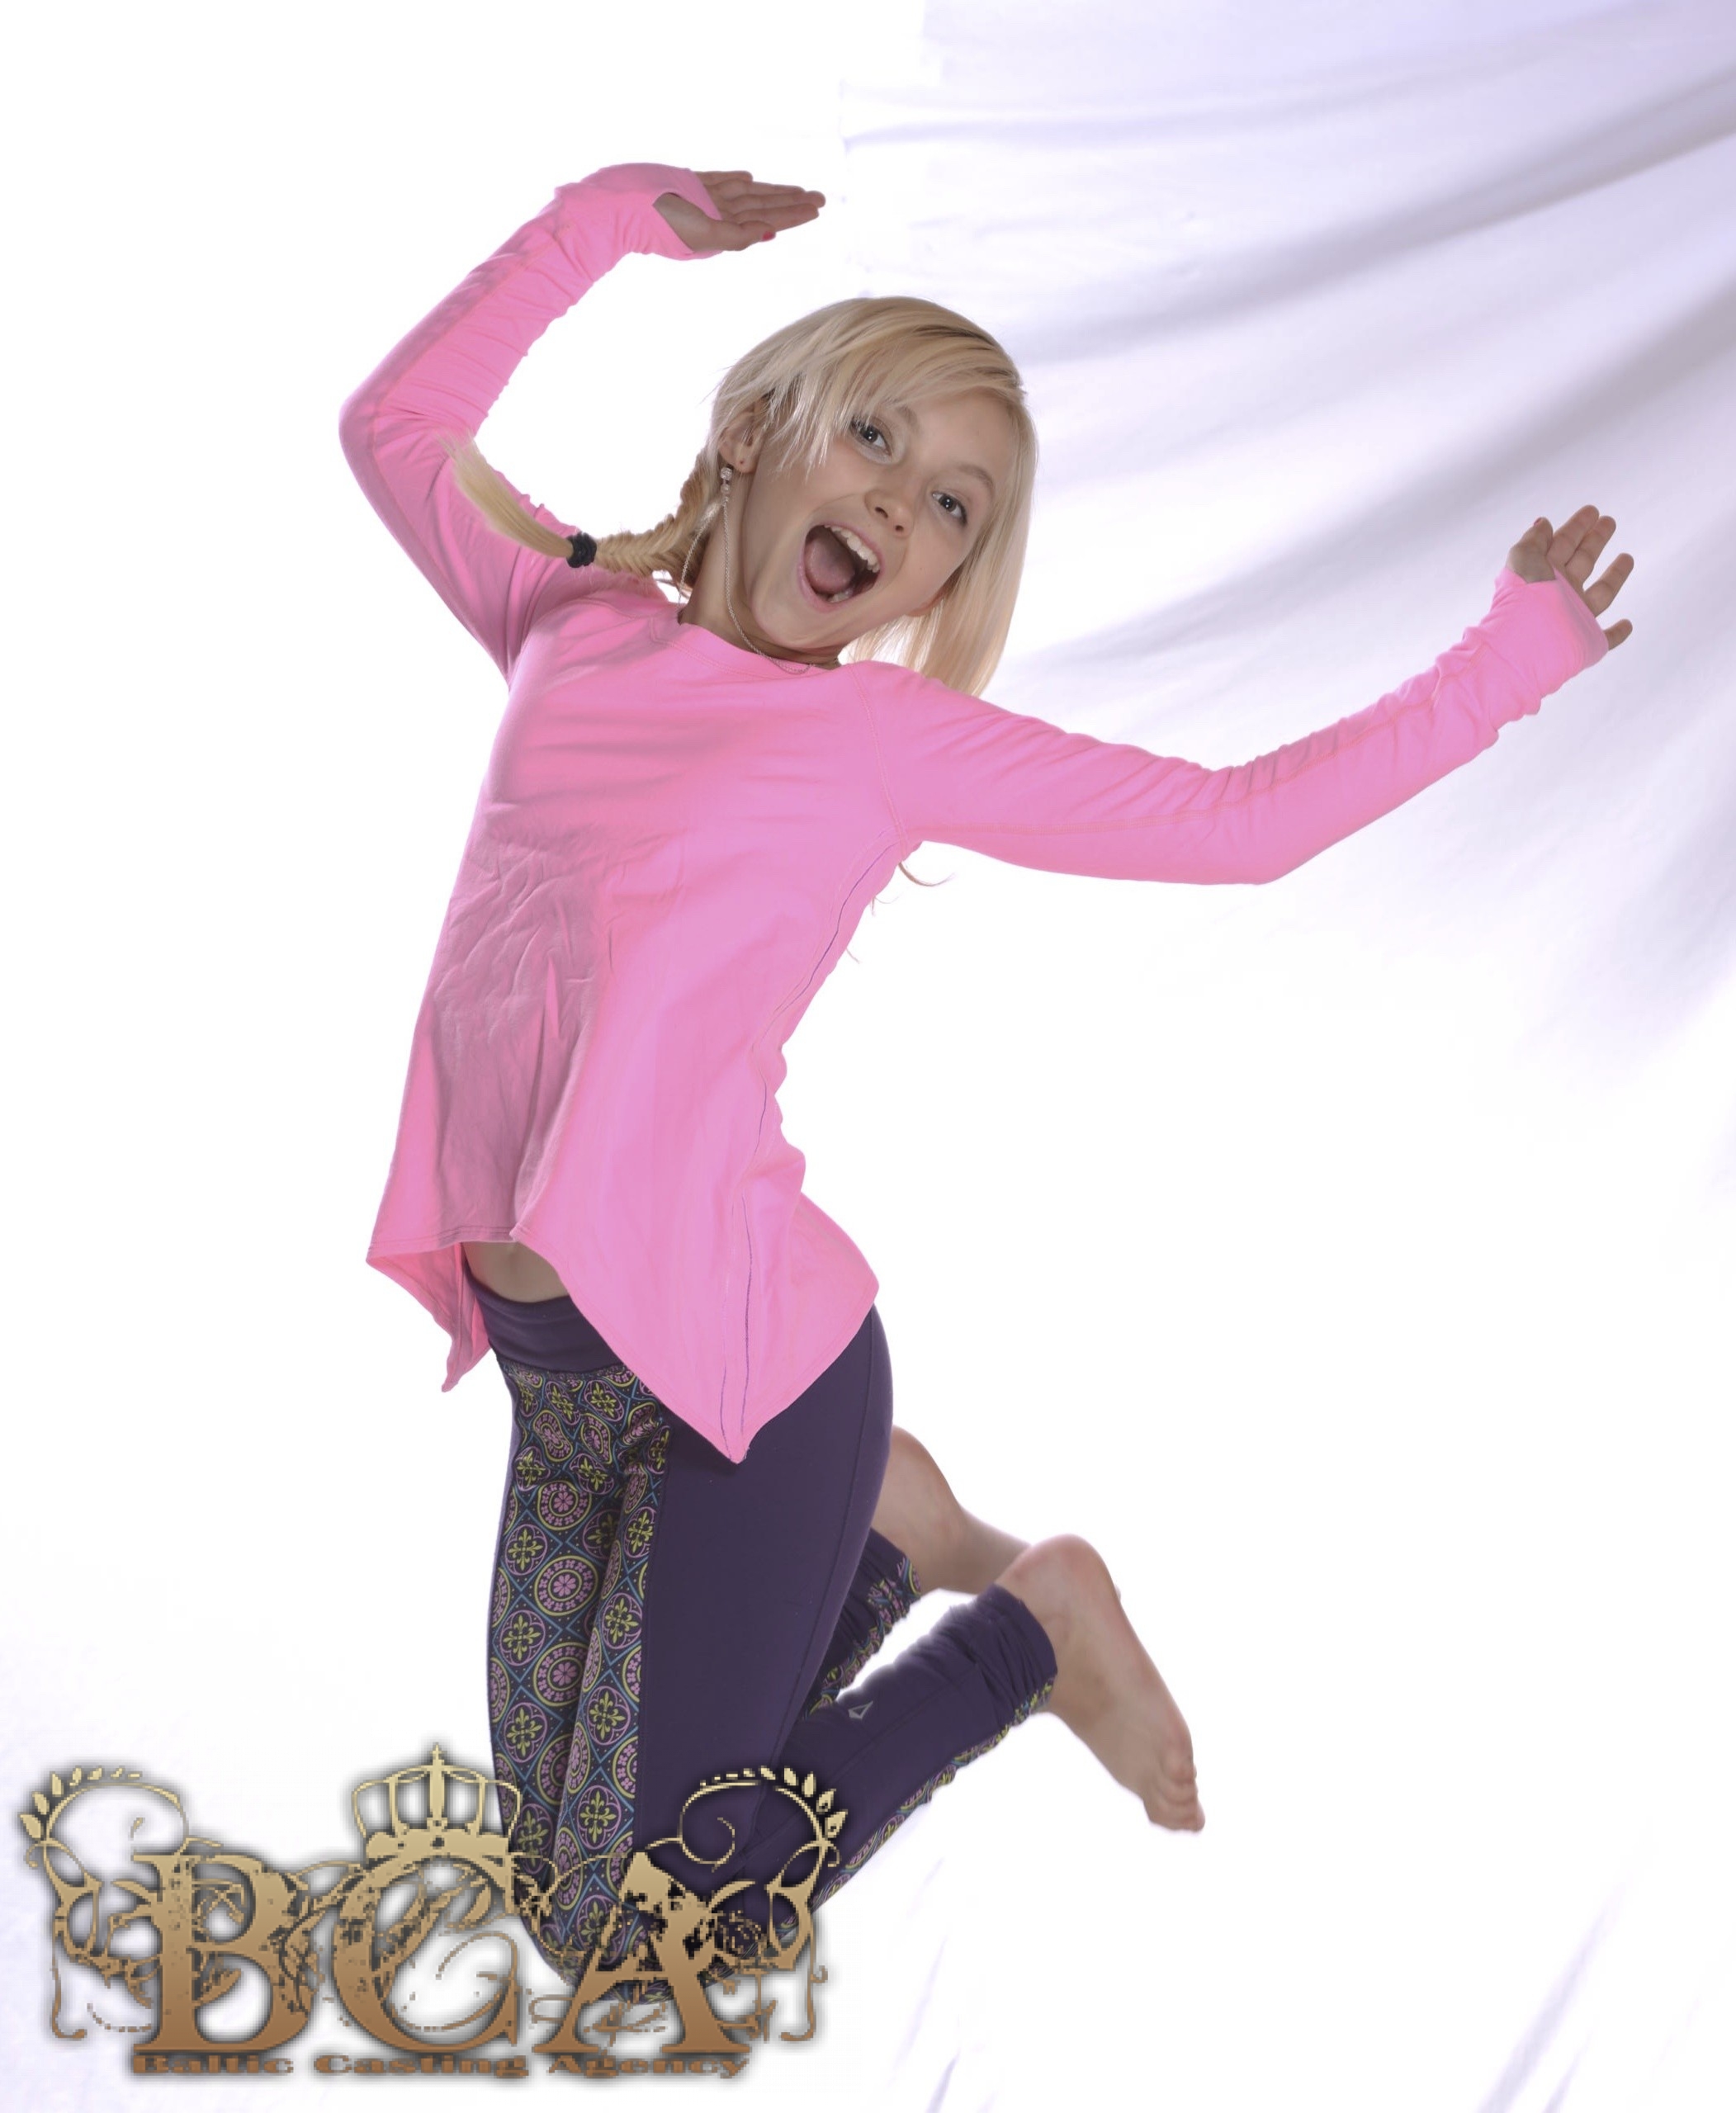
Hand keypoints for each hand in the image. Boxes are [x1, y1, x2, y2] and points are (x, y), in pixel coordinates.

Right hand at [655, 170, 824, 255]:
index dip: (792, 213)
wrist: (620, 207)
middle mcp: (717, 215)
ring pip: (747, 194)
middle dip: (790, 202)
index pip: (766, 219)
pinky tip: (751, 179)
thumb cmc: (658, 224)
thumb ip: (734, 237)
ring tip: (796, 190)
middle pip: (762, 206)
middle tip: (819, 197)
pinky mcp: (689, 183)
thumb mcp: (701, 235)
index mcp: (723, 231)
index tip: (816, 207)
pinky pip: (720, 181)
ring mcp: (704, 199)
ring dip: (771, 192)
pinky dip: (737, 180)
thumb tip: (768, 234)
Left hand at [1506, 505, 1634, 648]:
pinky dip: (1618, 633)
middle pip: (1583, 562)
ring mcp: (1576, 618)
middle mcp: (1561, 594)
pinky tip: (1627, 624)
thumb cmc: (1524, 597)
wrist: (1526, 644)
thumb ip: (1534, 539)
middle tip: (1609, 522)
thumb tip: (1544, 523)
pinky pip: (1607, 638)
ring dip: (1615, 577)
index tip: (1592, 511)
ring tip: (1627, 557)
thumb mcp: (1524, 558)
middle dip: (1595, 541)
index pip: (1564, 544)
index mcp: (1545, 573)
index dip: (1577, 526)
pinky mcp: (1589, 642)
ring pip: (1600, 594)